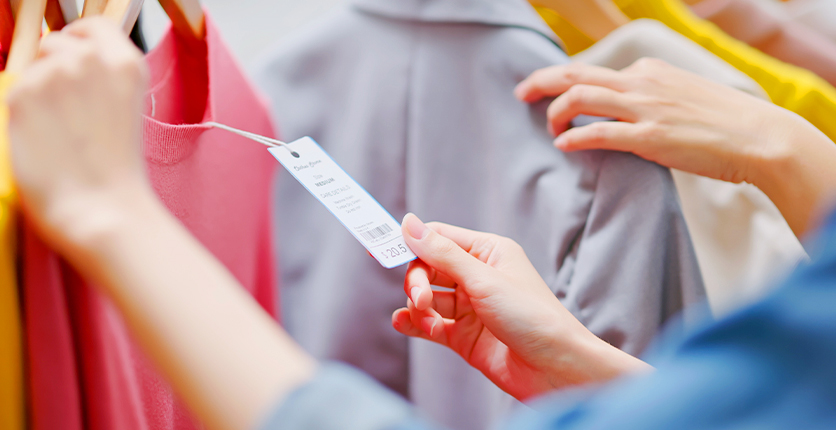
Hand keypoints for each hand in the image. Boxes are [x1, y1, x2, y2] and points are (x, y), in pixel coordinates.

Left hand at [8, 18, 154, 259]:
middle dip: (56, 68)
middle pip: (57, 42)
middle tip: (68, 110)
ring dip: (41, 92)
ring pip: (34, 68)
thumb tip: (70, 62)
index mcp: (126, 64)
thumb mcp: (126, 110)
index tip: (78, 62)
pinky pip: (16, 91)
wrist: (102, 208)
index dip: (81, 41)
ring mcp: (55, 74)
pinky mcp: (24, 94)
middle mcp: (91, 59)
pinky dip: (25, 112)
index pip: (94, 26)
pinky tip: (46, 138)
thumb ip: (104, 78)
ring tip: (60, 130)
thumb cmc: (117, 170)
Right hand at [393, 214, 649, 400]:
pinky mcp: (465, 336)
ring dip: (417, 306)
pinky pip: (431, 324)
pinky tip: (405, 324)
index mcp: (488, 252)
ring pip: (428, 298)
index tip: (381, 251)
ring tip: (423, 318)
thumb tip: (409, 223)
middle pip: (428, 268)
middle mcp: (478, 277)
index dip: (411, 244)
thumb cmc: (532, 317)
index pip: (438, 238)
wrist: (555, 368)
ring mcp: (470, 308)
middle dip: (417, 282)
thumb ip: (441, 253)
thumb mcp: (483, 279)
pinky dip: (415, 324)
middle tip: (419, 299)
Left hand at [514, 59, 835, 235]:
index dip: (565, 82)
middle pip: (575, 74)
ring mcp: (644, 109)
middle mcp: (641, 83)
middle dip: (542, 81)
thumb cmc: (723, 121)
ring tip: (549, 127)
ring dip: (555, 112)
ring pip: (580, 97)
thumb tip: (624, 110)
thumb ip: (650, 96)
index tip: (551, 93)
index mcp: (648, 71)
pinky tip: (563, 145)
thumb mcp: (682, 94)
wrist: (759, 137)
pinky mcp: (650, 138)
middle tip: (521, 93)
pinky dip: (575, 137)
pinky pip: (599, 133)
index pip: (594, 71)